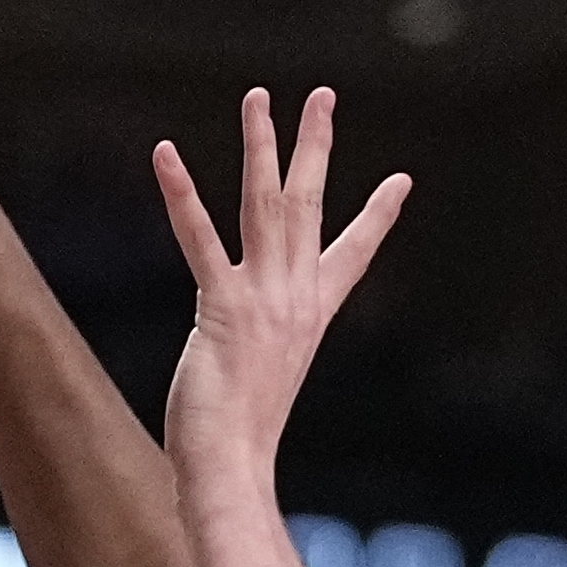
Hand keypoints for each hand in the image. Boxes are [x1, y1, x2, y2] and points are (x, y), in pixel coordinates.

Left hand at [153, 90, 409, 492]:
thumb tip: (257, 369)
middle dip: (317, 147)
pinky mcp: (223, 310)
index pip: (352, 255)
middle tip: (323, 96)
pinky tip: (165, 154)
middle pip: (310, 207)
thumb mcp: (261, 381)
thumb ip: (261, 357)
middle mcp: (295, 301)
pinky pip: (200, 241)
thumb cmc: (239, 442)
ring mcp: (263, 302)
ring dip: (262, 147)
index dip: (378, 216)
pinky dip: (182, 195)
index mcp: (311, 316)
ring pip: (266, 207)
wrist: (232, 470)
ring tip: (259, 97)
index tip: (401, 179)